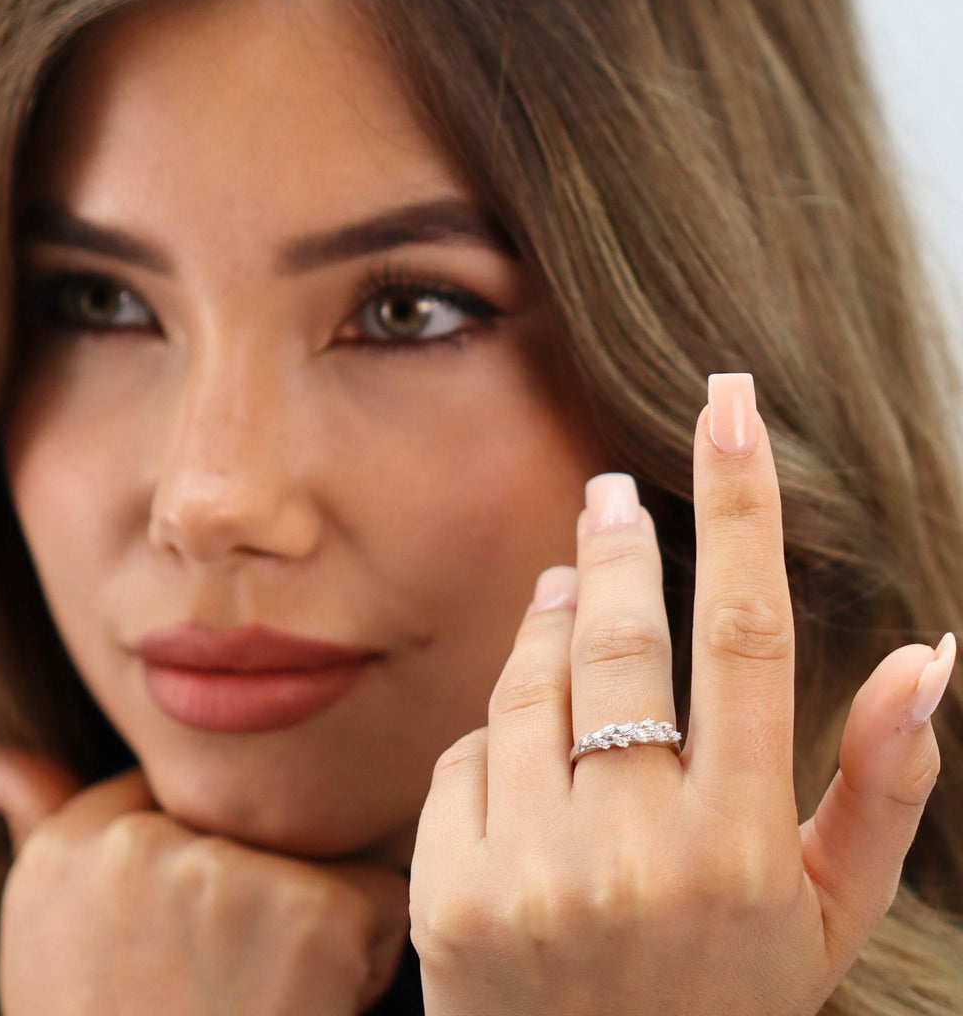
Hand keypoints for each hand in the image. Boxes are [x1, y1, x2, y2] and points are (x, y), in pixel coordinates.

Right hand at [0, 748, 409, 1014]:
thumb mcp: (54, 937)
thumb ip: (41, 827)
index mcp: (72, 846)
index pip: (172, 793)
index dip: (198, 859)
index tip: (184, 933)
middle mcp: (140, 845)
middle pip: (246, 817)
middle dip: (253, 879)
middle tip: (221, 974)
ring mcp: (226, 872)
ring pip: (314, 852)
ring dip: (309, 915)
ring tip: (263, 991)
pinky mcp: (313, 907)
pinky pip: (374, 896)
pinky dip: (366, 950)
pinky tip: (314, 1001)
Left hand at [408, 373, 954, 1014]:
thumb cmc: (720, 1000)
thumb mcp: (825, 914)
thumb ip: (883, 786)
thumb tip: (936, 655)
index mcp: (744, 846)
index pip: (749, 635)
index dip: (741, 507)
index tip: (730, 409)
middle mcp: (639, 852)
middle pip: (624, 638)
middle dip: (615, 548)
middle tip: (607, 495)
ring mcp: (533, 872)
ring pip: (532, 683)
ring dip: (549, 622)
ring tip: (566, 593)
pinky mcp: (450, 891)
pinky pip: (467, 754)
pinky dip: (497, 732)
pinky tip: (521, 740)